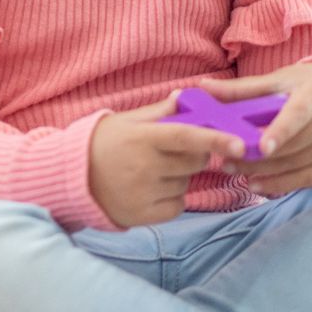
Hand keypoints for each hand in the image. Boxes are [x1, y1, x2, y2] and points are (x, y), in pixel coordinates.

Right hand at [88, 93, 245, 228]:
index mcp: (142, 138)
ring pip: (186, 183)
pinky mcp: (145, 215)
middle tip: (169, 151)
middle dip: (194, 155)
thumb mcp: (126, 121)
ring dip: (178, 177)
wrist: (70, 177)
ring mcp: (145, 193)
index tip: (241, 143)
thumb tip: (189, 96)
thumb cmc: (102, 143)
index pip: (186, 137)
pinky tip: (150, 189)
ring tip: (149, 172)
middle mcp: (144, 167)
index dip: (216, 139)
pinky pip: (178, 204)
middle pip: (194, 162)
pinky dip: (172, 197)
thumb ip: (161, 111)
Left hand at [195, 63, 311, 196]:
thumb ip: (240, 89)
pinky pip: (305, 180)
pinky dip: (279, 184)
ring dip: (260, 172)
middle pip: (288, 147)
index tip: (261, 147)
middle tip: (223, 160)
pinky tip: (255, 185)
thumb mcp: (277, 80)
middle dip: (253, 156)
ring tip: (231, 169)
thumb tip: (202, 87)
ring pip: (292, 166)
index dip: (280, 132)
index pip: (296, 116)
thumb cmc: (305, 85)